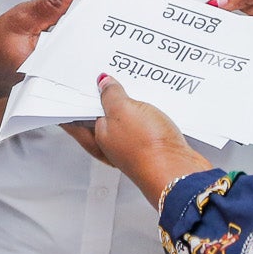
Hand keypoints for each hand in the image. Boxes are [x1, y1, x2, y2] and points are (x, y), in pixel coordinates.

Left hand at [63, 76, 211, 205]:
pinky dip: (143, 114)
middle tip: (102, 82)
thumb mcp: (123, 110)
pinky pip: (142, 126)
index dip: (76, 102)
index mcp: (96, 137)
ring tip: (128, 88)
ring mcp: (131, 148)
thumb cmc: (147, 148)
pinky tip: (151, 106)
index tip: (75, 88)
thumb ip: (110, 95)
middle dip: (101, 101)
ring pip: (123, 123)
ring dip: (125, 106)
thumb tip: (104, 84)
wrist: (177, 172)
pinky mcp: (151, 148)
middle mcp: (111, 146)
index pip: (77, 118)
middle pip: (100, 119)